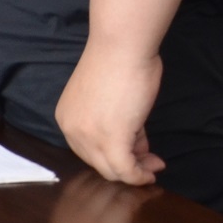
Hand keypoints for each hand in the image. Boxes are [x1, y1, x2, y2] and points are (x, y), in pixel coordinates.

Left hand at [56, 44, 166, 186]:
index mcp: (67, 117)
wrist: (121, 46)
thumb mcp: (111, 100)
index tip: (137, 153)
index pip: (88, 150)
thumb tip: (135, 147)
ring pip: (112, 170)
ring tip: (155, 163)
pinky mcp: (112, 139)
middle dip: (127, 165)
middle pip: (99, 163)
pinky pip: (125, 170)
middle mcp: (71, 129)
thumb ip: (118, 124)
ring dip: (136, 171)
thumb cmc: (119, 64)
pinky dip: (140, 176)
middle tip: (151, 162)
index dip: (113, 154)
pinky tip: (152, 169)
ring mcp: (89, 136)